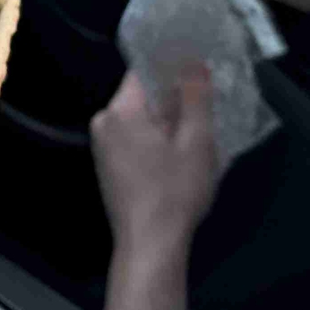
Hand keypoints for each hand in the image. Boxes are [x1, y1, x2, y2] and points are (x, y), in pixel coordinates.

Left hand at [89, 64, 220, 259]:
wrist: (150, 246)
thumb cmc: (173, 194)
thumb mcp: (197, 141)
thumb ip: (195, 97)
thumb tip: (193, 63)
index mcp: (120, 111)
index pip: (145, 70)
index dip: (174, 67)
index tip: (198, 71)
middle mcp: (104, 124)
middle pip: (143, 96)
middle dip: (174, 100)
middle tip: (205, 110)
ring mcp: (103, 148)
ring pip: (141, 120)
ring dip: (167, 124)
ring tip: (196, 137)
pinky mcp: (109, 168)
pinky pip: (135, 140)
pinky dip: (156, 142)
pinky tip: (178, 158)